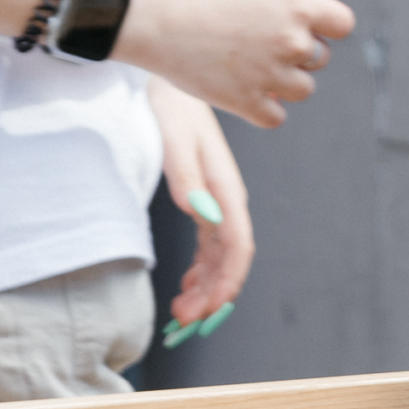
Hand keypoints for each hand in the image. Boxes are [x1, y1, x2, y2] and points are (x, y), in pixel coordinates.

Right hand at [117, 0, 353, 127]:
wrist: (148, 16)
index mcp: (299, 6)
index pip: (342, 25)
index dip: (323, 24)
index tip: (298, 23)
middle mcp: (293, 42)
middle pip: (321, 58)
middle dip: (298, 51)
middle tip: (259, 42)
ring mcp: (271, 75)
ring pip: (302, 89)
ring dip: (284, 81)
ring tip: (249, 66)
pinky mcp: (246, 103)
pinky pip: (276, 117)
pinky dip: (264, 108)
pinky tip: (244, 91)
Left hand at [146, 78, 250, 330]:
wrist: (171, 87)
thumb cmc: (172, 112)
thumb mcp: (175, 140)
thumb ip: (188, 178)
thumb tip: (203, 216)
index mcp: (225, 190)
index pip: (238, 247)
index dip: (227, 283)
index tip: (207, 311)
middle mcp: (227, 200)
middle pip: (231, 258)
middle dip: (213, 294)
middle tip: (184, 321)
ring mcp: (218, 202)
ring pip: (222, 256)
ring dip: (207, 286)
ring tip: (181, 311)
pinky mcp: (206, 201)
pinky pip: (211, 245)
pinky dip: (201, 269)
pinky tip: (186, 284)